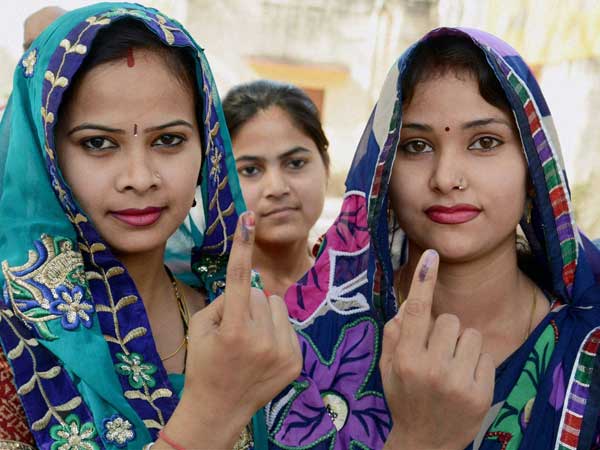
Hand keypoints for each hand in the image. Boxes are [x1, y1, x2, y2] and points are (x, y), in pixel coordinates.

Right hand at [161, 211, 301, 447]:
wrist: (218, 410)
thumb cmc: (203, 364)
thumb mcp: (200, 327)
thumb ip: (223, 299)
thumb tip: (248, 281)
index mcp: (234, 329)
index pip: (239, 277)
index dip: (242, 244)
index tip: (248, 216)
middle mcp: (262, 340)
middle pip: (260, 293)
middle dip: (247, 304)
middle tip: (235, 331)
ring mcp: (283, 352)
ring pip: (277, 306)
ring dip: (264, 316)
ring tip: (250, 342)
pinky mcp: (296, 361)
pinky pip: (288, 326)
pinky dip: (276, 332)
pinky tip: (263, 353)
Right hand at [380, 250, 494, 449]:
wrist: (425, 443)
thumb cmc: (404, 398)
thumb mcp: (388, 367)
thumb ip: (394, 333)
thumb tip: (408, 304)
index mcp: (406, 359)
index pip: (415, 310)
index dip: (423, 280)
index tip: (432, 256)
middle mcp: (431, 368)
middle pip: (449, 319)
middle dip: (444, 330)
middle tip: (436, 353)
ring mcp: (458, 381)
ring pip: (470, 334)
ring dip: (462, 345)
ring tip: (452, 367)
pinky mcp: (481, 392)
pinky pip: (485, 354)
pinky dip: (476, 362)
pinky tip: (465, 379)